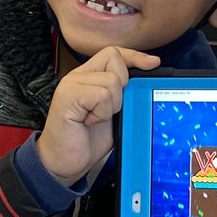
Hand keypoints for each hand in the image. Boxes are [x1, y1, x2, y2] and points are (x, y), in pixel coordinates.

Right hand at [38, 47, 158, 185]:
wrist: (63, 162)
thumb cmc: (86, 140)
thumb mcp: (113, 114)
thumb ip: (124, 96)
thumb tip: (147, 83)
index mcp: (90, 77)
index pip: (115, 53)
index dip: (135, 57)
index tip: (153, 64)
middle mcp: (79, 76)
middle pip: (115, 60)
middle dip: (122, 88)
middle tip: (107, 110)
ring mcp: (71, 84)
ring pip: (112, 80)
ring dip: (111, 106)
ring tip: (95, 118)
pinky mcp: (68, 96)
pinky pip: (102, 95)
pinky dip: (102, 113)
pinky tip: (89, 122)